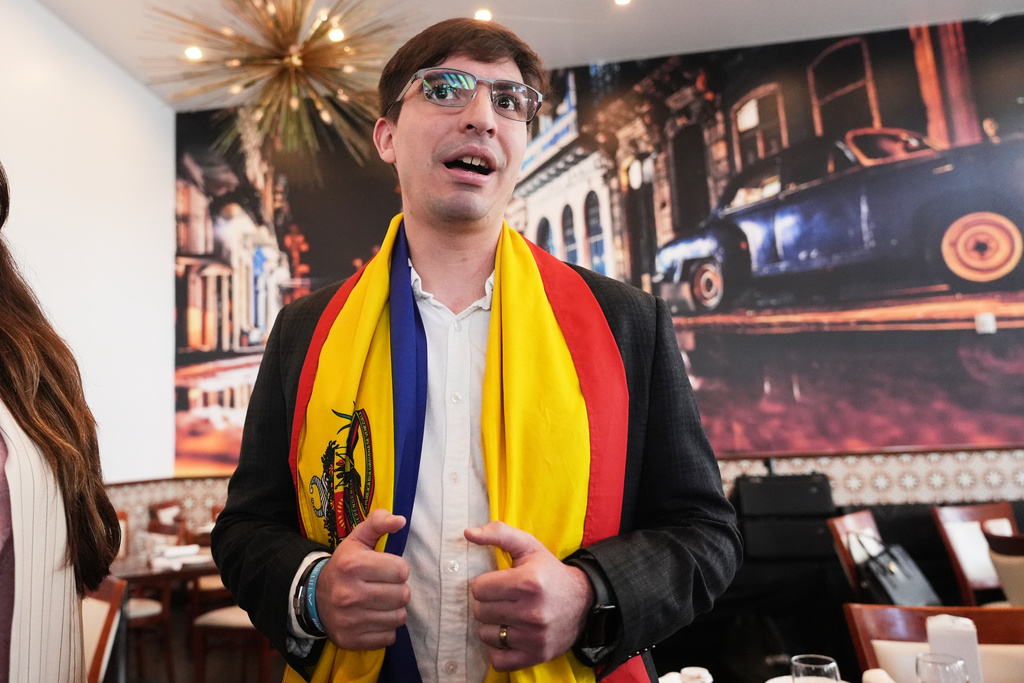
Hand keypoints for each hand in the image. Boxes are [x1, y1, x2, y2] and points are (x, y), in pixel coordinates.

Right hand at [315, 509, 410, 649]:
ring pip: (399, 617)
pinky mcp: (351, 640)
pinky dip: (386, 628)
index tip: (388, 569)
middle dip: (399, 589)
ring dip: (394, 610)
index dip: (398, 569)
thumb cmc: (345, 565)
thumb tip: (400, 520)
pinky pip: (389, 636)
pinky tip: (374, 618)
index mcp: (352, 565)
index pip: (401, 570)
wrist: (314, 598)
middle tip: (386, 587)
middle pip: (403, 595)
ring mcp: (349, 620)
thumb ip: (379, 523)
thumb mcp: (358, 540)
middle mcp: (349, 594)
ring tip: (381, 602)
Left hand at [465, 521, 592, 670]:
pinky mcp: (536, 654)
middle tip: (503, 599)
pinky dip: (498, 649)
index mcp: (528, 582)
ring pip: (486, 634)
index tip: (498, 584)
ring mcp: (534, 636)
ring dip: (492, 625)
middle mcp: (532, 611)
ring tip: (507, 616)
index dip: (485, 585)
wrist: (584, 600)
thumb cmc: (549, 572)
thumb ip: (498, 533)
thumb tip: (467, 533)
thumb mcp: (528, 546)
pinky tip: (508, 635)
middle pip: (480, 611)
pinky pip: (498, 659)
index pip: (479, 589)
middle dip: (487, 604)